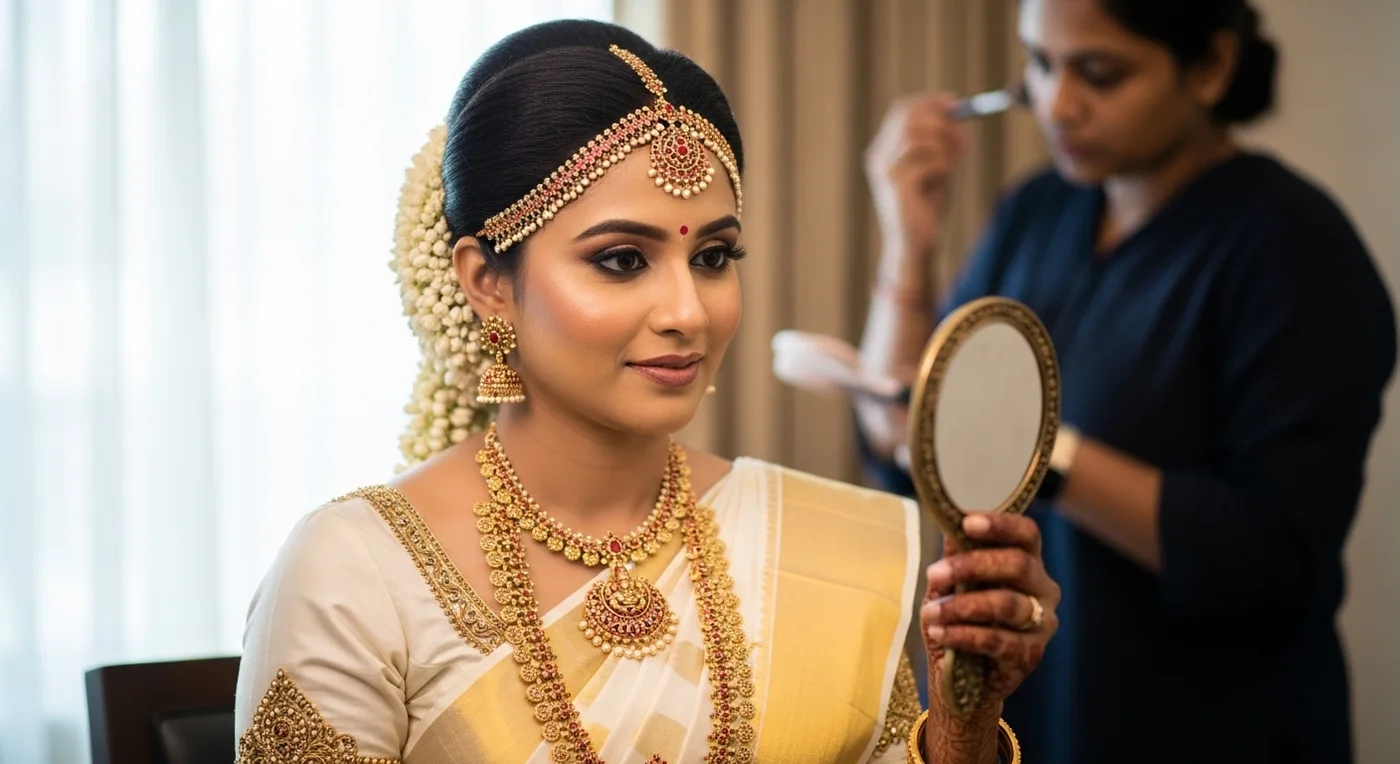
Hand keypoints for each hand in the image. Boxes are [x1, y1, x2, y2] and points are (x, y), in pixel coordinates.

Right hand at [864, 93, 966, 263]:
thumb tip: (956, 115)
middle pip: (908, 116)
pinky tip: (945, 178)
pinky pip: (928, 160)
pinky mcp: (898, 185)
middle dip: (941, 119)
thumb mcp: (934, 169)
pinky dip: (944, 163)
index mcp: (883, 150)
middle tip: (962, 134)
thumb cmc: (924, 210)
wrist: (914, 246)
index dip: (930, 102)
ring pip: (918, 135)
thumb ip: (941, 144)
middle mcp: (879, 156)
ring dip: (944, 144)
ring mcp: (886, 170)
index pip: (902, 110)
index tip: (955, 103)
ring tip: (955, 162)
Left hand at [918, 513, 1059, 762]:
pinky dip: (963, 635)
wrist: (964, 680)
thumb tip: (949, 525)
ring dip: (962, 606)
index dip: (1001, 525)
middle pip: (1019, 565)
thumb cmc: (960, 621)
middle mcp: (1043, 590)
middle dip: (972, 565)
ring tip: (930, 612)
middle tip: (934, 573)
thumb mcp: (952, 586)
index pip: (1027, 534)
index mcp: (1029, 564)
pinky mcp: (1030, 655)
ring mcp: (1042, 624)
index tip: (968, 523)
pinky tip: (939, 633)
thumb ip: (955, 557)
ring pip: (1007, 604)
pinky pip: (998, 640)